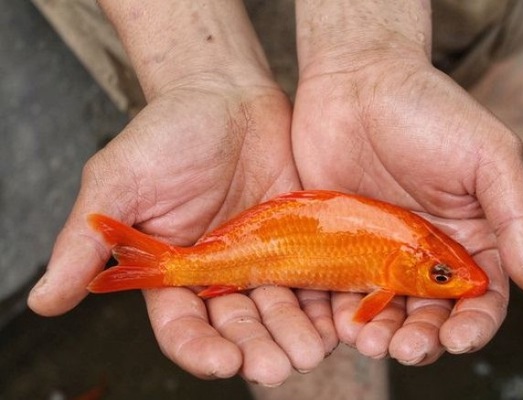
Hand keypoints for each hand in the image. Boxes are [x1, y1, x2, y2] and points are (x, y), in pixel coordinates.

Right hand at [28, 0, 332, 385]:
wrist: (227, 94)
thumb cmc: (167, 131)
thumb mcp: (119, 179)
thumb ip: (88, 240)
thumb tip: (43, 302)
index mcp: (174, 270)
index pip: (182, 325)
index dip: (199, 348)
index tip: (223, 363)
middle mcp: (220, 272)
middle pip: (238, 326)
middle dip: (257, 349)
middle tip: (278, 367)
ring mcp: (264, 258)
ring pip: (280, 310)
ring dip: (295, 335)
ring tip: (312, 351)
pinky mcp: (301, 239)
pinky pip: (315, 279)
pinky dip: (325, 304)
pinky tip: (339, 320)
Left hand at [293, 0, 522, 364]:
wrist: (357, 80)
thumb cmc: (429, 110)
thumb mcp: (489, 157)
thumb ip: (518, 220)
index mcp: (471, 236)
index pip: (482, 296)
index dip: (475, 324)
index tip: (459, 338)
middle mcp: (427, 252)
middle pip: (431, 314)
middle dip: (423, 338)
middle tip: (407, 349)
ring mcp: (380, 252)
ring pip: (386, 311)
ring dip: (384, 336)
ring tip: (373, 344)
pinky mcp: (340, 245)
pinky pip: (342, 291)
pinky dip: (344, 315)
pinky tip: (341, 325)